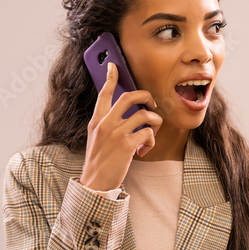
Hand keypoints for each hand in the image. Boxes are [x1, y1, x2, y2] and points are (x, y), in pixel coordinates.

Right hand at [80, 62, 162, 190]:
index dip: (110, 77)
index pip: (104, 93)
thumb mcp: (95, 137)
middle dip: (146, 97)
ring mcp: (116, 133)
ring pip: (145, 115)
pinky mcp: (126, 145)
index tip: (114, 66)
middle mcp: (105, 123)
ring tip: (150, 135)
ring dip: (154, 123)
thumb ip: (105, 123)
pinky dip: (151, 141)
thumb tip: (123, 112)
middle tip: (151, 106)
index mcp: (97, 120)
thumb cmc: (99, 160)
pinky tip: (144, 150)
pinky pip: (148, 133)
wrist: (94, 183)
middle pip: (130, 97)